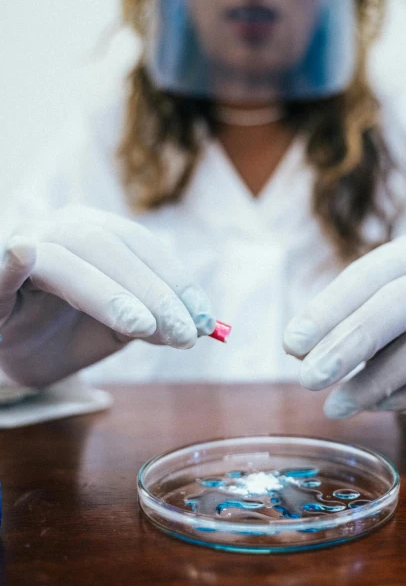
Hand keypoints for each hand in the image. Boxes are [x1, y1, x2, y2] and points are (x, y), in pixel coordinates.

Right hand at [0, 205, 215, 386]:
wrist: (7, 355)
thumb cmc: (60, 334)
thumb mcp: (116, 330)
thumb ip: (152, 324)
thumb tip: (198, 327)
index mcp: (94, 233)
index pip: (143, 248)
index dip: (177, 281)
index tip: (206, 320)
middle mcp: (60, 230)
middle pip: (112, 247)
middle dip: (155, 292)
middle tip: (186, 334)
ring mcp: (23, 246)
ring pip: (69, 257)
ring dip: (110, 292)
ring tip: (143, 326)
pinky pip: (1, 267)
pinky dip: (13, 260)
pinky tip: (23, 254)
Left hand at [283, 231, 405, 417]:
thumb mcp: (384, 298)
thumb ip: (343, 317)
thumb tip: (299, 348)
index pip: (365, 276)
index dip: (326, 310)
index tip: (292, 344)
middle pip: (399, 305)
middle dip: (348, 344)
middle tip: (309, 379)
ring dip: (372, 383)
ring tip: (335, 405)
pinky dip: (405, 396)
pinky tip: (375, 405)